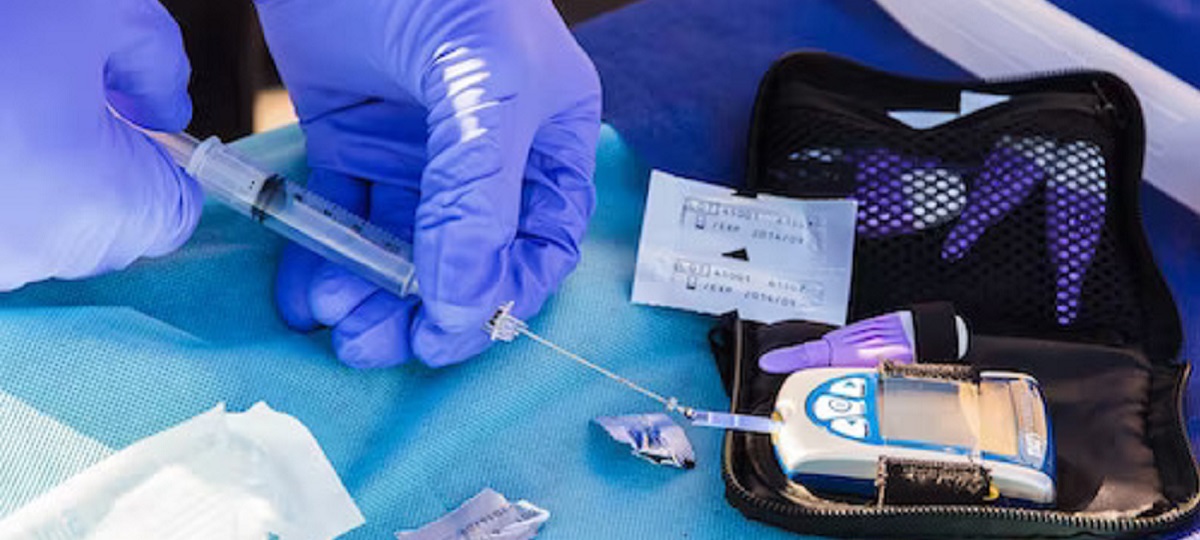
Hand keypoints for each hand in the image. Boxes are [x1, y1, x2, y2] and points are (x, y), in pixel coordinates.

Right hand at [0, 0, 200, 291]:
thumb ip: (157, 64)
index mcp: (98, 207)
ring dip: (33, 176)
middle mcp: (32, 253)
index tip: (127, 111)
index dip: (159, 156)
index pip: (173, 214)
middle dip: (96, 166)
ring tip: (3, 103)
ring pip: (39, 227)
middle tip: (48, 92)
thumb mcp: (98, 12)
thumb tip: (164, 104)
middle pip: (105, 228)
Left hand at [256, 0, 601, 367]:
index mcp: (548, 140)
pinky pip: (341, 214)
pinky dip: (321, 256)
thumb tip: (460, 306)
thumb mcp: (483, 89)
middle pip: (465, 258)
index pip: (539, 242)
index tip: (451, 337)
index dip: (501, 297)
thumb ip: (477, 198)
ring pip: (401, 246)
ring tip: (331, 314)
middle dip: (421, 308)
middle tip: (375, 342)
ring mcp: (418, 149)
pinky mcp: (353, 139)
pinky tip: (303, 289)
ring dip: (367, 291)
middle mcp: (487, 154)